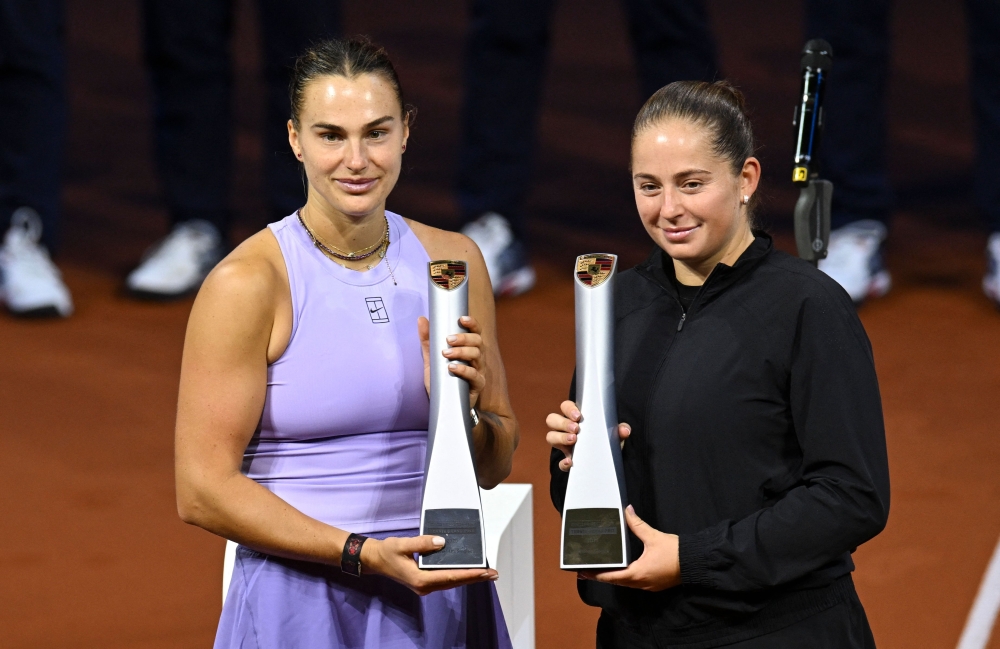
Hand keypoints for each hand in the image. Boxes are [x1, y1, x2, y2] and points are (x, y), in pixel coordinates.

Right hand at [361, 534, 498, 595]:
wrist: (375, 560)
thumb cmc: (387, 552)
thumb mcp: (402, 545)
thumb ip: (421, 543)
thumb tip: (442, 542)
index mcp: (421, 579)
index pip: (451, 577)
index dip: (470, 574)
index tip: (485, 572)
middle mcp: (425, 586)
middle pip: (455, 582)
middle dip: (475, 578)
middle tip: (494, 573)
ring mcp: (425, 586)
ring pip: (452, 582)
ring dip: (469, 578)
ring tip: (486, 573)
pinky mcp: (425, 582)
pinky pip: (446, 580)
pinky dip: (459, 576)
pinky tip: (468, 571)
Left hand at [418, 315, 486, 408]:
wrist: (444, 406)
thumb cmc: (441, 380)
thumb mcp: (432, 359)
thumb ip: (427, 340)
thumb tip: (422, 319)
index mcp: (468, 349)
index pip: (475, 332)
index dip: (472, 324)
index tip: (461, 319)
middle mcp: (476, 358)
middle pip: (478, 342)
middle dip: (464, 338)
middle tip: (449, 339)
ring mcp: (479, 372)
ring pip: (477, 355)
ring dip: (462, 352)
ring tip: (446, 353)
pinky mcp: (477, 386)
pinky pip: (474, 375)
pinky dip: (464, 369)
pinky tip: (452, 368)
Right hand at [545, 400, 630, 470]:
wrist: (607, 462)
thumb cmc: (606, 440)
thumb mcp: (613, 434)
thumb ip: (619, 430)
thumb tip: (624, 430)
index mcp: (575, 418)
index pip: (565, 407)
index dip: (568, 409)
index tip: (578, 416)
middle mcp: (565, 429)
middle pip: (552, 419)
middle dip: (562, 423)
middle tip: (576, 429)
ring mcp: (563, 444)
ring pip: (550, 436)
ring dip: (560, 437)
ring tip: (574, 441)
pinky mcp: (566, 460)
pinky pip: (560, 462)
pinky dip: (564, 463)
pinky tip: (571, 462)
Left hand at [579, 505, 680, 591]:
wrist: (696, 562)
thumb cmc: (675, 552)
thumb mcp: (653, 536)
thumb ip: (637, 524)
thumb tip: (627, 510)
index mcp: (638, 573)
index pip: (611, 577)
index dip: (596, 575)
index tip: (583, 572)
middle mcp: (641, 583)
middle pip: (617, 581)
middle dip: (602, 576)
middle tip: (587, 570)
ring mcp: (649, 585)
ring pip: (626, 583)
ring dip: (614, 577)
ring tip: (601, 569)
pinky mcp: (655, 584)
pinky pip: (636, 582)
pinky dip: (625, 577)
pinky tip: (622, 569)